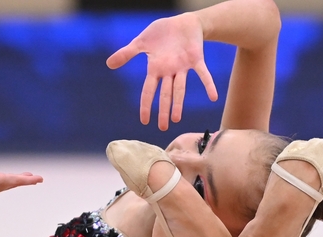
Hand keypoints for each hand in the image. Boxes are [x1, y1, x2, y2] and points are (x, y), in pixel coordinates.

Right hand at [0, 172, 42, 215]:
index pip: (1, 185)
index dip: (10, 183)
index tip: (18, 181)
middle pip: (10, 180)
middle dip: (21, 178)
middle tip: (31, 177)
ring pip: (15, 179)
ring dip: (28, 179)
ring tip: (39, 179)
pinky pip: (17, 180)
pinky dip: (28, 180)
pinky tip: (37, 180)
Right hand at [106, 12, 217, 130]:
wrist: (181, 22)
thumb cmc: (160, 33)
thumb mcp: (140, 42)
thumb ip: (126, 54)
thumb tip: (108, 64)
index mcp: (155, 69)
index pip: (149, 91)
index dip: (146, 105)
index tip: (144, 121)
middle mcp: (169, 71)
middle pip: (165, 94)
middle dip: (164, 111)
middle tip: (163, 127)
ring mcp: (182, 67)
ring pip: (180, 89)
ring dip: (178, 103)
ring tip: (177, 119)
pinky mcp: (196, 59)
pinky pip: (203, 74)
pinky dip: (208, 85)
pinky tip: (213, 97)